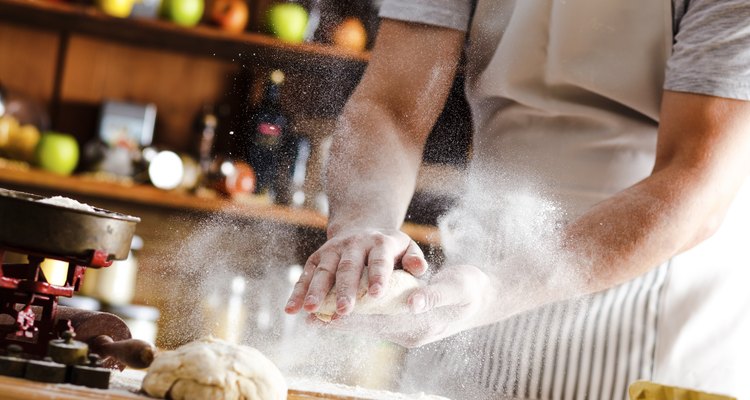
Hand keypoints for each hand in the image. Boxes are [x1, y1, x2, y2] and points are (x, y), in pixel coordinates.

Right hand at [284, 228, 427, 316]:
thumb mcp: (407, 247)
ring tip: (311, 310)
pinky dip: (297, 293)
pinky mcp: (316, 258)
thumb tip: (419, 269)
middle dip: (345, 289)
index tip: (377, 294)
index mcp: (379, 243)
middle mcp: (353, 244)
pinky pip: (305, 276)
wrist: (362, 227)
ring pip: (323, 271)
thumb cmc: (389, 249)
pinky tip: (291, 310)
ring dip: (315, 291)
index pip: (379, 260)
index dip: (378, 276)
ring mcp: (332, 250)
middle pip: (348, 267)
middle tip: (344, 310)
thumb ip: (414, 259)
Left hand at [310, 265, 510, 347]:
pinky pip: (375, 322)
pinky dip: (356, 316)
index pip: (378, 322)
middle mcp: (410, 334)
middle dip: (338, 321)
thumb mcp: (456, 287)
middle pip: (367, 327)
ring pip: (368, 326)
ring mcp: (407, 331)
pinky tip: (338, 310)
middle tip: (309, 315)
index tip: (326, 312)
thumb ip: (433, 295)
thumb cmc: (471, 288)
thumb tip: (413, 302)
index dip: (352, 316)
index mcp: (420, 325)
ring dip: (342, 320)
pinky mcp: (404, 325)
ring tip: (314, 314)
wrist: (484, 297)